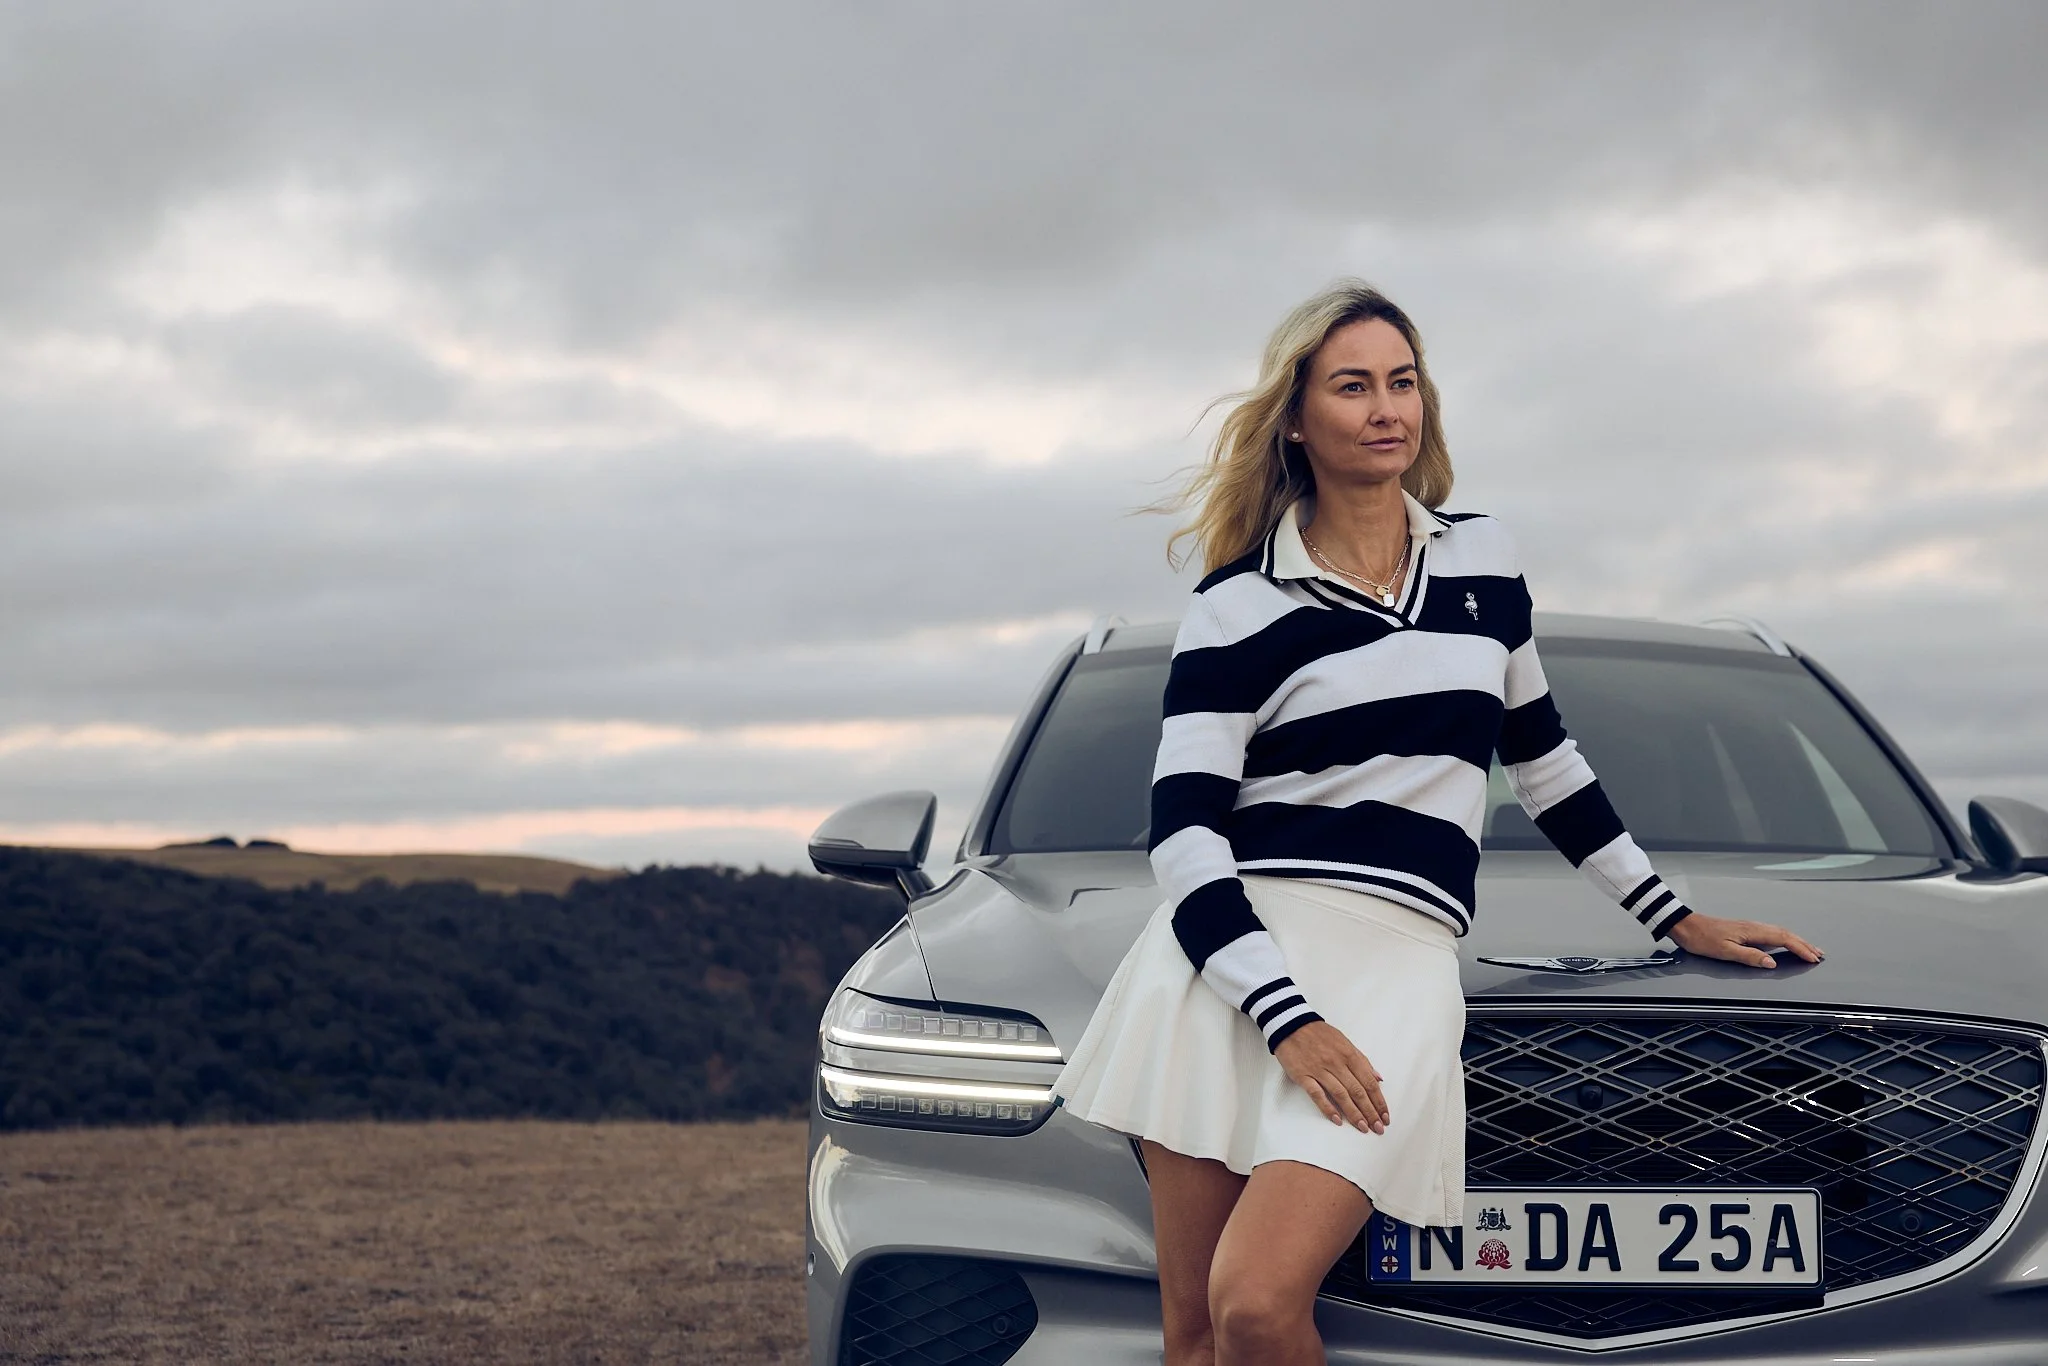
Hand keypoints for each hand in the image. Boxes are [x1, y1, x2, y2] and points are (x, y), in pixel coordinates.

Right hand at [1272, 1020, 1388, 1133]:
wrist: (1290, 1024)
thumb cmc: (1319, 1034)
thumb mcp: (1345, 1042)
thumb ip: (1362, 1060)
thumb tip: (1378, 1078)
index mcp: (1349, 1054)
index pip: (1369, 1082)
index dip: (1378, 1101)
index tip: (1385, 1116)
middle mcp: (1337, 1063)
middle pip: (1358, 1091)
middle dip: (1370, 1112)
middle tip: (1378, 1128)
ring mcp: (1319, 1070)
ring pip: (1341, 1095)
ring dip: (1354, 1113)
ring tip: (1363, 1127)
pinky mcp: (1303, 1075)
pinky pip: (1317, 1094)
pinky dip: (1328, 1108)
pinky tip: (1338, 1120)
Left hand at [1669, 912, 1823, 967]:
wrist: (1686, 925)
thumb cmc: (1702, 938)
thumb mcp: (1725, 951)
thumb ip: (1749, 956)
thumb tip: (1772, 963)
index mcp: (1752, 931)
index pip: (1783, 939)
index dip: (1800, 949)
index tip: (1813, 958)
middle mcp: (1753, 926)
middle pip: (1785, 934)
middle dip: (1804, 944)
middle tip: (1819, 954)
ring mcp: (1750, 927)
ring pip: (1779, 932)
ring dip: (1796, 941)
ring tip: (1808, 949)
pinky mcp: (1745, 929)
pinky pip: (1771, 933)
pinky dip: (1784, 938)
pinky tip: (1785, 943)